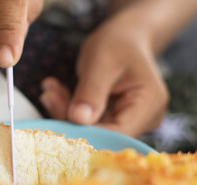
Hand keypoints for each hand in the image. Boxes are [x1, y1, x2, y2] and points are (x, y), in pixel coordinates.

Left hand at [40, 19, 168, 137]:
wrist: (124, 38)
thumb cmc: (117, 43)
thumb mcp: (100, 62)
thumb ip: (90, 92)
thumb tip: (77, 119)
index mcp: (148, 103)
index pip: (115, 132)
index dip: (85, 132)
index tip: (57, 118)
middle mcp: (143, 118)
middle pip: (102, 133)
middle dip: (71, 118)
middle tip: (48, 96)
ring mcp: (129, 120)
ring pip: (92, 129)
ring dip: (66, 112)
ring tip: (50, 91)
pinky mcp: (114, 119)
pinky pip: (89, 122)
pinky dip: (70, 109)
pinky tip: (56, 93)